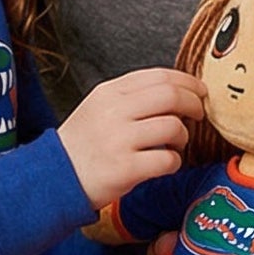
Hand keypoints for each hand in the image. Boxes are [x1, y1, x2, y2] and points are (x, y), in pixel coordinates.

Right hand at [58, 68, 205, 207]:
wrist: (54, 179)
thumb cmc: (83, 145)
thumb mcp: (98, 108)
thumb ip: (131, 96)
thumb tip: (176, 90)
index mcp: (108, 92)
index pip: (159, 76)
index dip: (187, 81)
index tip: (199, 91)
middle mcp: (113, 111)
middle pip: (170, 95)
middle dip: (194, 104)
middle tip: (199, 114)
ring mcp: (119, 140)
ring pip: (173, 127)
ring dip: (183, 136)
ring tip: (175, 144)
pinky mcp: (125, 169)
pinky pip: (168, 160)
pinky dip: (174, 162)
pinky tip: (165, 164)